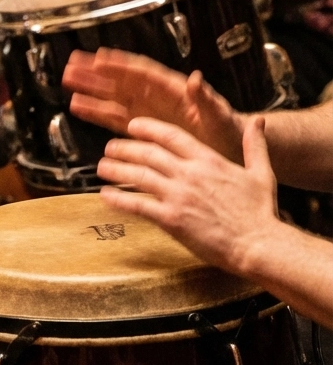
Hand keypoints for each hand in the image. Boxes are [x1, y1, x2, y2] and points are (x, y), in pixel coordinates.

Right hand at [63, 48, 244, 162]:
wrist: (229, 150)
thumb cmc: (227, 130)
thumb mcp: (220, 115)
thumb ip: (205, 98)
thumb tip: (194, 79)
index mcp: (173, 90)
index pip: (143, 73)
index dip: (121, 65)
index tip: (100, 57)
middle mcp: (155, 98)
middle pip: (121, 80)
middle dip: (97, 72)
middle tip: (73, 63)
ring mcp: (146, 112)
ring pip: (112, 97)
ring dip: (91, 89)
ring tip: (68, 81)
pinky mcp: (140, 129)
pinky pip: (113, 118)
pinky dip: (95, 112)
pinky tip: (78, 106)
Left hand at [95, 114, 279, 275]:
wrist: (258, 244)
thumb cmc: (261, 212)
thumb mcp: (262, 172)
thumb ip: (255, 145)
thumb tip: (258, 120)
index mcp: (209, 160)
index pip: (172, 136)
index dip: (148, 128)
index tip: (132, 126)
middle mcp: (190, 174)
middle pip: (148, 153)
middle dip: (124, 148)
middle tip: (109, 147)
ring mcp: (178, 196)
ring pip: (139, 176)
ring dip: (116, 170)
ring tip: (102, 167)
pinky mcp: (171, 219)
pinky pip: (138, 205)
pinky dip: (119, 199)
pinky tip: (105, 195)